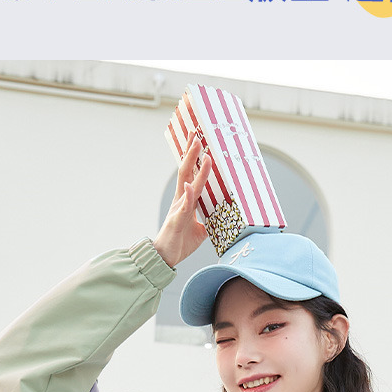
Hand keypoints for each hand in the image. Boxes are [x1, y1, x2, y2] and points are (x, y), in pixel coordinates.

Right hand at [153, 132, 212, 268]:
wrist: (166, 257)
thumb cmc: (181, 241)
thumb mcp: (202, 230)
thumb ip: (211, 219)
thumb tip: (225, 216)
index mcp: (186, 200)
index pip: (191, 174)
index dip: (195, 158)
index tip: (199, 140)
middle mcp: (181, 200)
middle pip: (186, 170)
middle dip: (192, 152)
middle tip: (197, 134)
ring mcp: (178, 208)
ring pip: (186, 182)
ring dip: (192, 164)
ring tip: (198, 148)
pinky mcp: (177, 221)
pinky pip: (184, 206)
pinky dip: (188, 196)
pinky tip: (190, 184)